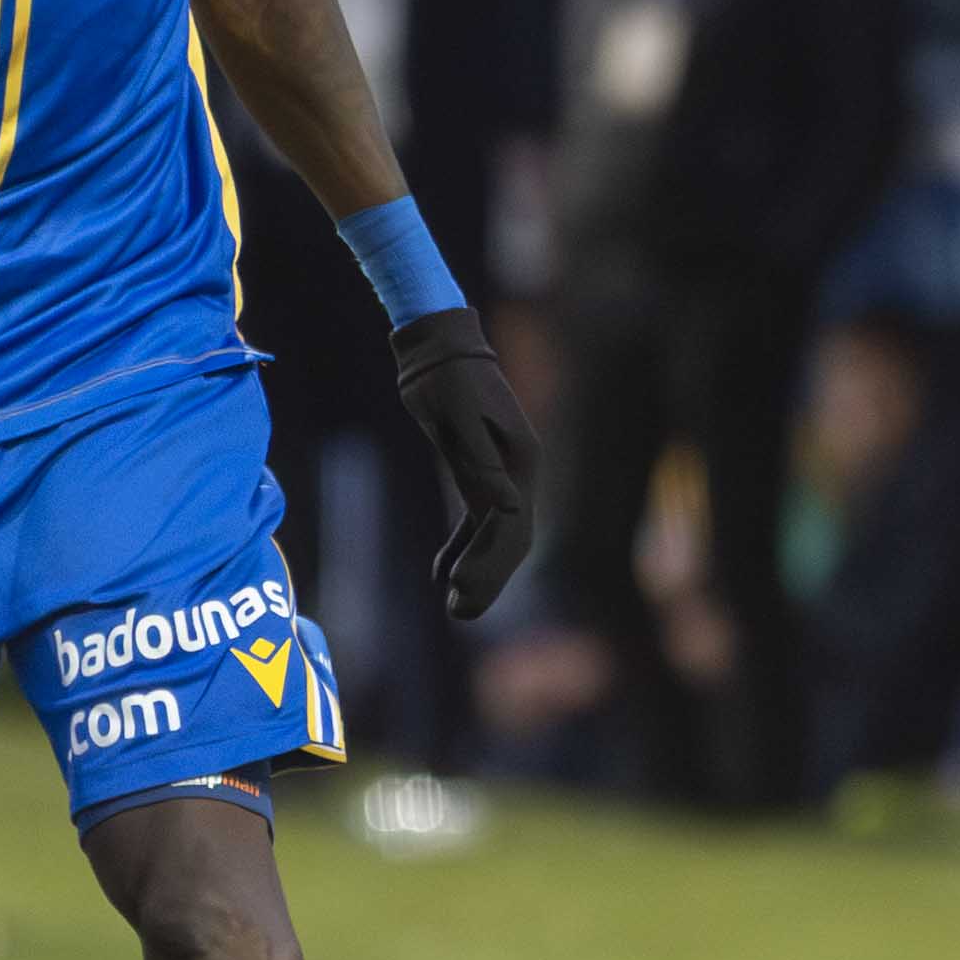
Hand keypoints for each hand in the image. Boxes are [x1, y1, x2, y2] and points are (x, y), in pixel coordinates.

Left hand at [389, 305, 540, 618]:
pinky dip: (463, 548)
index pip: (513, 529)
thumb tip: (507, 508)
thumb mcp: (459, 418)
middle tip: (458, 613)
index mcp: (521, 463)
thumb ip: (481, 463)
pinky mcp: (479, 471)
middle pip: (512, 540)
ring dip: (478, 571)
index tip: (458, 589)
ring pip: (497, 536)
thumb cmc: (445, 377)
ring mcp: (503, 474)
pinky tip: (443, 574)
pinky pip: (478, 521)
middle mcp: (520, 473)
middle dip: (488, 579)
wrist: (438, 346)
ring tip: (454, 606)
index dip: (489, 564)